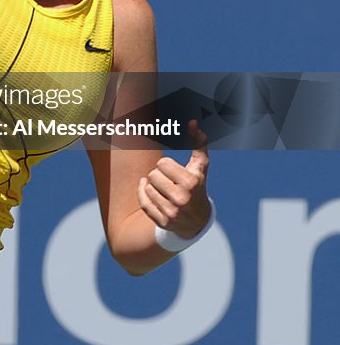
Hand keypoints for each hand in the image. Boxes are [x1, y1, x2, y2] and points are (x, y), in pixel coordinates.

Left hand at [137, 120, 211, 239]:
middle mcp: (182, 198)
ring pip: (146, 188)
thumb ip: (199, 143)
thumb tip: (193, 122)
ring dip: (152, 186)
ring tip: (164, 191)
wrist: (198, 221)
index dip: (167, 166)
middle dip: (159, 176)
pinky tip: (149, 191)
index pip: (162, 163)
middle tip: (168, 182)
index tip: (174, 172)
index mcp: (191, 182)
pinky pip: (143, 202)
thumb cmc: (197, 186)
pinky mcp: (163, 222)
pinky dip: (143, 195)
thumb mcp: (200, 166)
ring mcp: (172, 212)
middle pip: (152, 175)